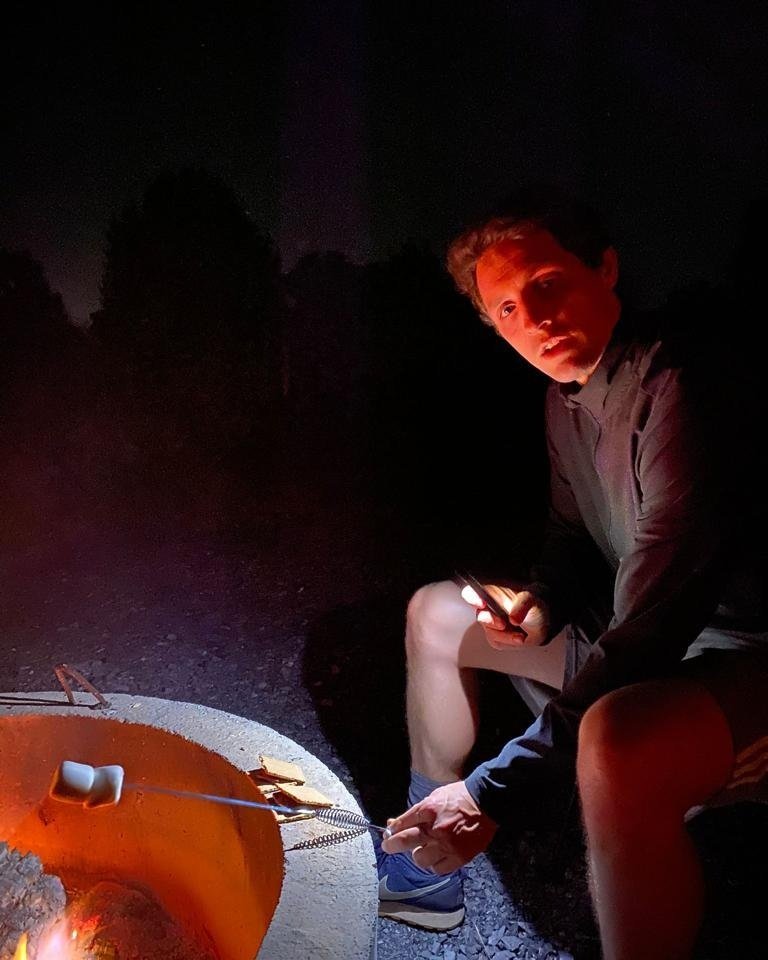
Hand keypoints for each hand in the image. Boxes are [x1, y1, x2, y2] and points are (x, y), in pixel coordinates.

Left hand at [381, 781, 496, 873]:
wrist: (486, 802)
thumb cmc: (459, 797)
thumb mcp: (435, 797)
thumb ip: (416, 812)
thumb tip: (396, 823)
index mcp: (428, 809)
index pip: (402, 823)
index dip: (391, 830)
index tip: (388, 834)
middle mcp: (435, 828)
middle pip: (405, 842)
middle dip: (392, 845)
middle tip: (388, 846)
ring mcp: (447, 844)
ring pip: (421, 859)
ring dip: (418, 856)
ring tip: (423, 850)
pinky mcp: (459, 857)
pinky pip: (439, 869)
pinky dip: (435, 865)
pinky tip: (436, 857)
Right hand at [461, 584, 549, 647]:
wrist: (544, 622)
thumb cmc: (534, 605)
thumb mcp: (530, 600)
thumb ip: (521, 605)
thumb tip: (513, 618)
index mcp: (492, 593)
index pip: (472, 593)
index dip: (472, 597)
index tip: (482, 603)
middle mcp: (489, 607)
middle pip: (480, 615)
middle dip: (492, 621)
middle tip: (502, 624)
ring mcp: (492, 623)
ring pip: (489, 632)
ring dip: (505, 635)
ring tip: (520, 634)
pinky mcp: (496, 637)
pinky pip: (496, 642)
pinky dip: (509, 642)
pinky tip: (518, 638)